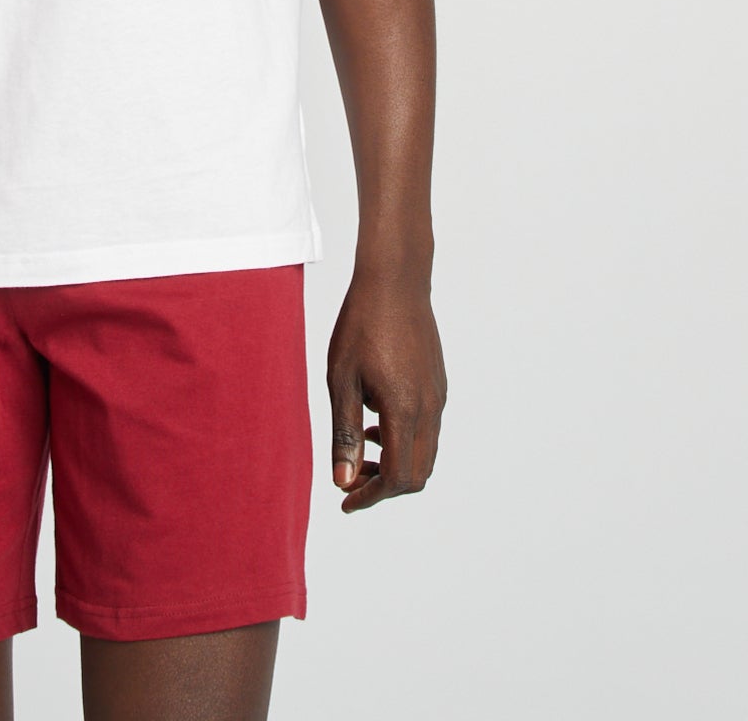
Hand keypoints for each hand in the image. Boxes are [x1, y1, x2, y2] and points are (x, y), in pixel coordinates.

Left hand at [326, 269, 445, 511]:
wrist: (395, 281)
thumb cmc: (361, 325)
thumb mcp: (342, 379)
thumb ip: (345, 433)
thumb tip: (344, 481)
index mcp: (405, 409)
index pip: (399, 478)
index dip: (372, 497)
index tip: (346, 500)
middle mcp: (430, 408)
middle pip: (418, 473)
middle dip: (385, 486)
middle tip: (352, 479)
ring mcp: (439, 396)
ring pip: (426, 452)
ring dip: (396, 462)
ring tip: (361, 447)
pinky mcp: (439, 383)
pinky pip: (428, 428)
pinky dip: (405, 439)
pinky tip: (377, 418)